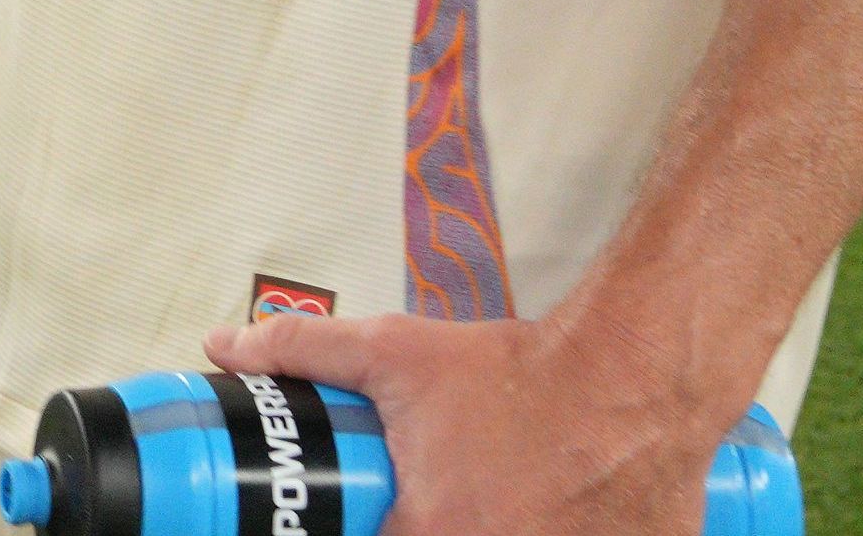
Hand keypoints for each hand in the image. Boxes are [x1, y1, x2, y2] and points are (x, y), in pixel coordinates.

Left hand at [207, 308, 732, 535]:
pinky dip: (554, 533)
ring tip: (501, 497)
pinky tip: (549, 511)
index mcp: (433, 534)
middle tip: (443, 500)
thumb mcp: (397, 354)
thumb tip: (228, 347)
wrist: (633, 374)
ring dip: (495, 525)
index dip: (359, 528)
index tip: (365, 515)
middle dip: (431, 524)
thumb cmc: (525, 374)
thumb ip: (304, 353)